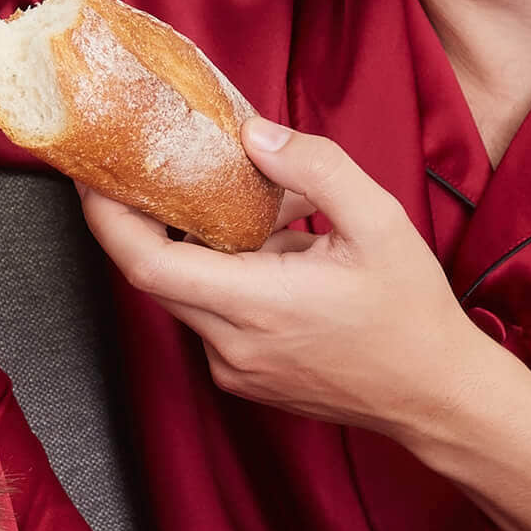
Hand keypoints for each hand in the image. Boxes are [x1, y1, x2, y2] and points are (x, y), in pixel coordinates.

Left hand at [77, 121, 484, 438]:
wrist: (435, 396)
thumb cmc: (412, 315)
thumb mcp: (380, 222)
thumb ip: (315, 168)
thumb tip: (254, 134)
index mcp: (257, 305)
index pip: (147, 265)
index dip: (108, 219)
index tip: (95, 177)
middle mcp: (231, 345)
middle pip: (156, 275)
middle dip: (152, 220)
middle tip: (161, 170)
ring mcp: (233, 368)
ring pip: (186, 294)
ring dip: (203, 249)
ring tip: (263, 218)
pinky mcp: (242, 377)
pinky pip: (210, 317)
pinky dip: (226, 278)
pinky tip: (277, 259)